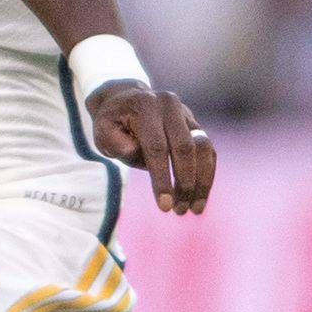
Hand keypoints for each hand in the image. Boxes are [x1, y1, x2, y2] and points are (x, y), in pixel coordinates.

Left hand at [86, 81, 215, 214]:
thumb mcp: (102, 131)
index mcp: (146, 106)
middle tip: (181, 211)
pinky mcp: (195, 124)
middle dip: (185, 183)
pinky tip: (200, 196)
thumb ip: (115, 142)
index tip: (164, 206)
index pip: (157, 146)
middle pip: (185, 148)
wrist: (125, 100)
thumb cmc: (112, 122)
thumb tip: (136, 153)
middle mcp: (170, 105)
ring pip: (204, 148)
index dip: (162, 178)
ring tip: (195, 209)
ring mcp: (186, 113)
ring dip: (202, 181)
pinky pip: (208, 150)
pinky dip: (207, 174)